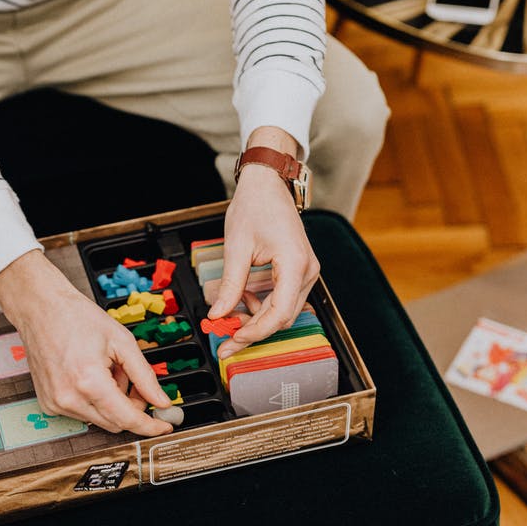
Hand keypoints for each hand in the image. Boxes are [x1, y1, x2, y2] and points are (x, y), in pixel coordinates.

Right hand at [0, 251, 174, 435]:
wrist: (41, 309)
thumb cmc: (77, 318)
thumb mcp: (122, 341)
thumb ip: (145, 376)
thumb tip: (161, 401)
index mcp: (89, 381)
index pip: (127, 418)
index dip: (150, 425)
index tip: (164, 426)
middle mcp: (69, 398)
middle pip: (115, 423)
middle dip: (131, 406)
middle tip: (135, 383)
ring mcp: (56, 403)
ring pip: (100, 419)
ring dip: (112, 402)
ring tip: (107, 370)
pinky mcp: (48, 404)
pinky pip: (82, 414)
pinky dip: (94, 401)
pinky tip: (91, 376)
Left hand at [208, 127, 319, 358]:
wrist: (267, 184)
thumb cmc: (254, 206)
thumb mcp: (236, 247)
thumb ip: (229, 285)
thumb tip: (218, 315)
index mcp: (295, 263)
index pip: (280, 312)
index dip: (255, 332)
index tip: (232, 340)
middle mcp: (308, 270)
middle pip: (283, 317)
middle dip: (253, 331)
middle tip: (224, 342)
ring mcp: (306, 271)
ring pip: (284, 311)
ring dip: (256, 318)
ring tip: (229, 315)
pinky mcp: (300, 271)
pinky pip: (283, 299)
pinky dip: (262, 306)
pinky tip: (243, 299)